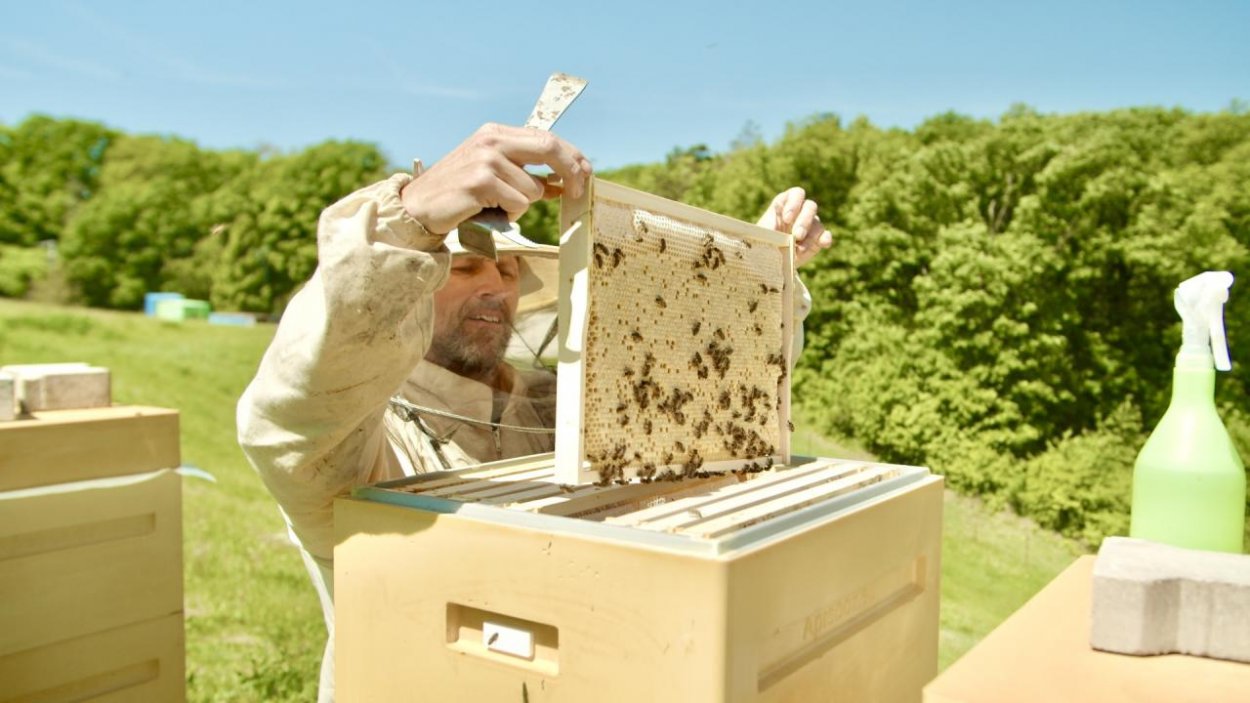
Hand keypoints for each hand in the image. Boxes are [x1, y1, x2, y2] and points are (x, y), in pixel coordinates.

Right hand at [400, 123, 592, 233]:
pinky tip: (486, 211)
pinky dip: (508, 215)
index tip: (586, 172)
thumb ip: (524, 174)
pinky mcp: (480, 182)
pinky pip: (518, 203)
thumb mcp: (493, 175)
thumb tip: (561, 184)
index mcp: (496, 133)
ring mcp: (486, 160)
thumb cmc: (458, 194)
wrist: (418, 207)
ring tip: (495, 206)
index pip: (546, 137)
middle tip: (578, 192)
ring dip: (522, 206)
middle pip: (549, 148)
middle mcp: (492, 140)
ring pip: (533, 189)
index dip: (572, 155)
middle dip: (571, 171)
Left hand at [756, 187, 831, 267]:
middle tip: (797, 235)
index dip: (794, 204)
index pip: (796, 194)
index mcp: (785, 204)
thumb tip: (774, 232)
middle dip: (804, 221)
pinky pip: (825, 235)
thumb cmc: (763, 243)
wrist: (769, 260)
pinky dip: (825, 239)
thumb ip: (768, 229)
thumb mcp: (762, 235)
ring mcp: (810, 225)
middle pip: (810, 206)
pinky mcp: (817, 239)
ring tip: (799, 251)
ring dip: (810, 237)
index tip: (787, 219)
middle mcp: (800, 212)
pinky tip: (824, 244)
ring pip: (817, 224)